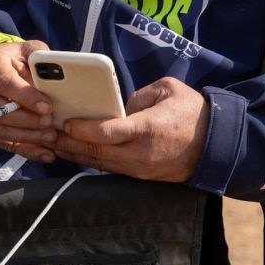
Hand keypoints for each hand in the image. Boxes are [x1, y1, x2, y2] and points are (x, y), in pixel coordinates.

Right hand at [0, 39, 57, 162]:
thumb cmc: (10, 59)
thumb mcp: (24, 50)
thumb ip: (39, 57)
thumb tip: (58, 71)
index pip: (4, 83)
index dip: (26, 97)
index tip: (47, 107)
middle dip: (26, 121)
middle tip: (50, 124)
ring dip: (26, 137)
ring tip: (50, 138)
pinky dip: (24, 150)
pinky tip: (44, 153)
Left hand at [51, 77, 209, 181]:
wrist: (215, 146)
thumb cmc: (192, 113)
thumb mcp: (168, 90)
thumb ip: (140, 95)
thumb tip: (121, 107)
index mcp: (146, 129)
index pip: (107, 133)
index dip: (83, 130)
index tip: (66, 123)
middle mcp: (139, 153)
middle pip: (96, 153)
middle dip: (70, 144)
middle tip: (49, 135)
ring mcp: (140, 168)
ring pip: (100, 164)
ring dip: (77, 156)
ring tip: (56, 145)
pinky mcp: (141, 175)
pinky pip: (111, 168)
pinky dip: (92, 161)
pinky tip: (79, 154)